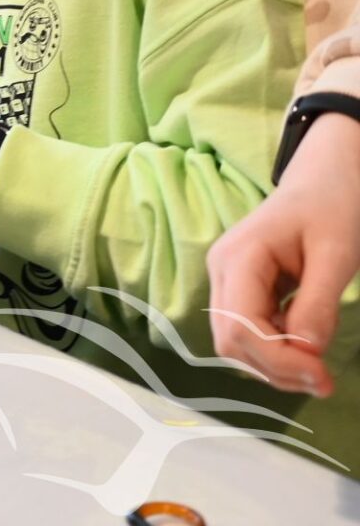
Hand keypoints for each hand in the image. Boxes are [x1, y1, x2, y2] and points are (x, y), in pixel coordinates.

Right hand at [208, 112, 359, 397]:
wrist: (324, 179)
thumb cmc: (332, 206)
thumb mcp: (337, 254)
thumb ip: (319, 303)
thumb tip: (308, 353)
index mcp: (239, 258)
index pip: (240, 327)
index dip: (278, 361)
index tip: (322, 376)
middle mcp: (222, 272)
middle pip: (230, 341)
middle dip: (274, 368)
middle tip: (324, 379)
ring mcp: (227, 281)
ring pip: (235, 343)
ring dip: (274, 365)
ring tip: (317, 367)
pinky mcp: (240, 289)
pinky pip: (248, 332)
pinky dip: (276, 351)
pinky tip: (305, 347)